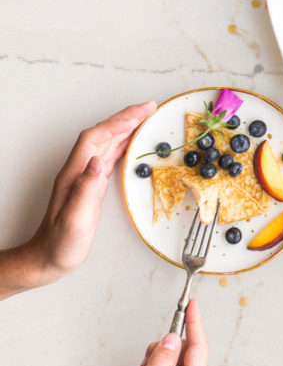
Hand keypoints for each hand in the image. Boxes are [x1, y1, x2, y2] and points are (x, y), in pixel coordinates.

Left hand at [0, 100, 155, 298]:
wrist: (48, 258)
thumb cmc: (60, 243)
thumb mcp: (74, 219)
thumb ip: (85, 189)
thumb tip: (96, 161)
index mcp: (75, 174)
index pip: (97, 138)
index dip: (118, 122)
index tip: (141, 112)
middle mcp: (79, 171)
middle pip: (103, 134)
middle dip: (127, 117)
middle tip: (151, 108)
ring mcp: (85, 177)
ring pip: (107, 143)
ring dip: (127, 127)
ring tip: (147, 118)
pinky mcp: (92, 185)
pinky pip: (110, 156)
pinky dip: (124, 144)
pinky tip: (133, 143)